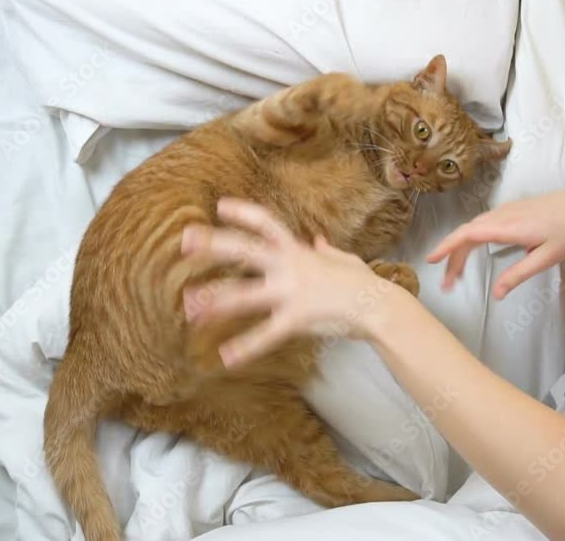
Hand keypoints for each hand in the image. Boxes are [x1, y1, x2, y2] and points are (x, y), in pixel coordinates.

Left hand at [180, 198, 397, 367]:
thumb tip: (317, 240)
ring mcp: (292, 292)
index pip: (267, 224)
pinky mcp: (297, 319)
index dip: (244, 213)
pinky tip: (226, 357)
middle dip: (214, 244)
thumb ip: (327, 250)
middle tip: (184, 241)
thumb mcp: (345, 260)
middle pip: (246, 250)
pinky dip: (246, 347)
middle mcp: (290, 266)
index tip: (219, 207)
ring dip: (216, 300)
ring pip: (246, 294)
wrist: (379, 306)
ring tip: (190, 307)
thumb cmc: (364, 283)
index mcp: (298, 251)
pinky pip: (267, 334)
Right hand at [427, 190, 564, 299]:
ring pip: (473, 229)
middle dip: (451, 257)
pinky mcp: (508, 211)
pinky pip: (481, 224)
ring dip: (460, 250)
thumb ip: (518, 275)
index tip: (431, 259)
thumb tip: (495, 295)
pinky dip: (470, 240)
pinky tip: (470, 253)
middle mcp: (501, 215)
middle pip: (466, 234)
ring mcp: (504, 210)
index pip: (468, 234)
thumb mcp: (546, 259)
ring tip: (455, 274)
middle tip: (447, 284)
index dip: (447, 246)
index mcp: (508, 227)